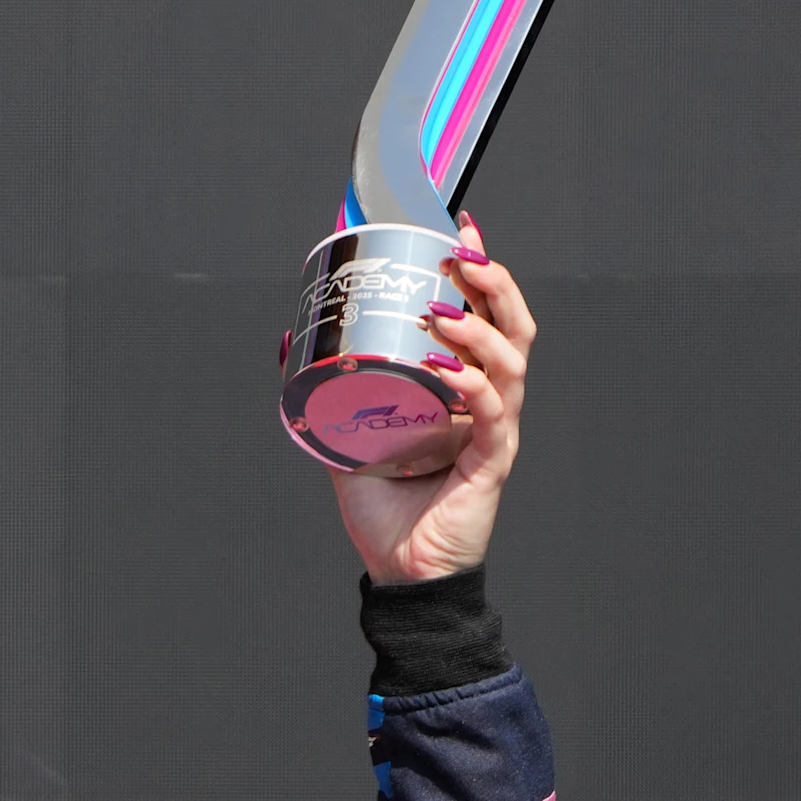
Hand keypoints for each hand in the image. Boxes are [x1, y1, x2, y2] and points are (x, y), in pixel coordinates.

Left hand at [332, 210, 538, 584]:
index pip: (485, 316)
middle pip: (512, 325)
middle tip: (460, 250)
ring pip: (510, 360)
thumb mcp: (347, 433)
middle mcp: (488, 402)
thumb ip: (327, 390)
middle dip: (492, 281)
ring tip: (443, 307)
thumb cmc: (386, 509)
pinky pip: (491, 415)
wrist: (400, 574)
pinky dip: (473, 386)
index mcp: (465, 389)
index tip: (459, 226)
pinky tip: (449, 370)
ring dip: (479, 326)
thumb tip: (288, 341)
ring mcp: (495, 431)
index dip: (480, 270)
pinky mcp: (490, 463)